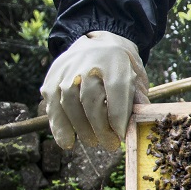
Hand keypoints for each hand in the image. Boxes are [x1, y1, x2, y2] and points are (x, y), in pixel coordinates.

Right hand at [40, 31, 148, 149]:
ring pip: (69, 102)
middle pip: (90, 98)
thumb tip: (138, 123)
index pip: (116, 88)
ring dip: (80, 128)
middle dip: (100, 127)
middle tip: (110, 144)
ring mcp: (67, 69)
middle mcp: (88, 62)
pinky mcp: (52, 77)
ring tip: (93, 142)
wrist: (97, 44)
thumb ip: (137, 97)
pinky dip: (58, 126)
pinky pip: (52, 104)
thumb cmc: (121, 67)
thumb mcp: (136, 76)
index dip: (119, 116)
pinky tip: (67, 141)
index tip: (122, 135)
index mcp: (114, 59)